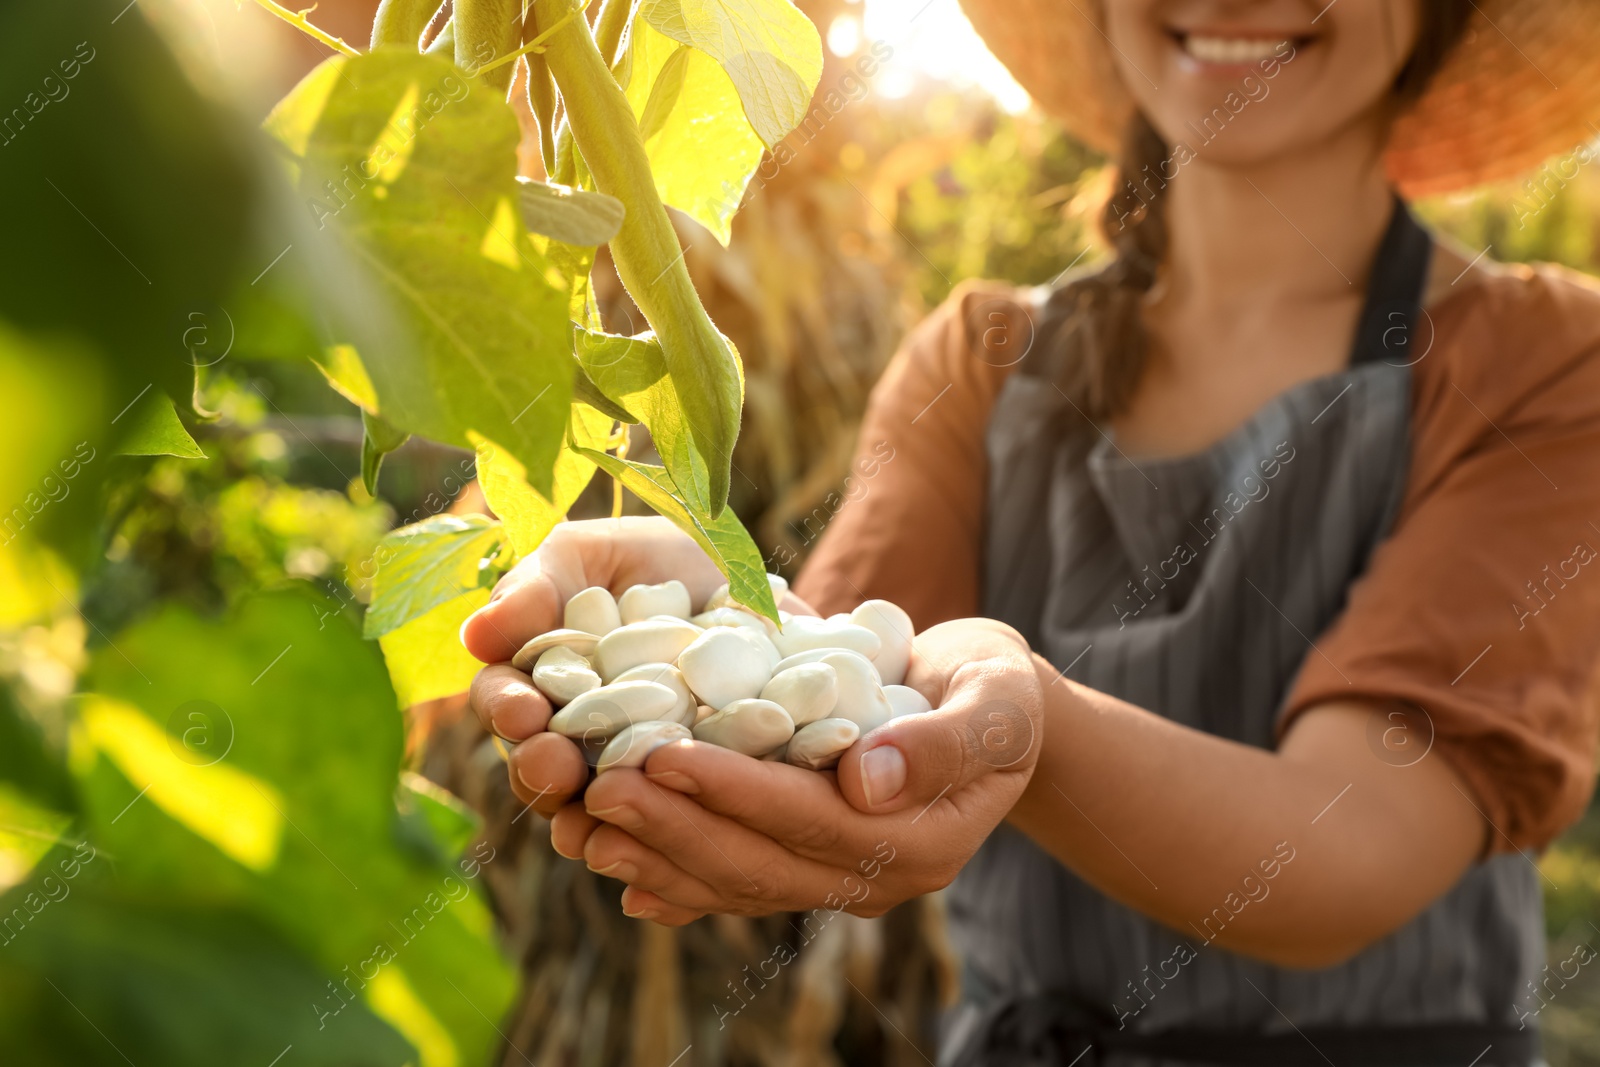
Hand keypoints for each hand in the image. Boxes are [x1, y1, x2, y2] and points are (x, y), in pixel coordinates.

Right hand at [464, 517, 809, 818]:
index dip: (506, 710)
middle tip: (554, 766)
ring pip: (596, 808)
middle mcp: (573, 738)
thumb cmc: (650, 560)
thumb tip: (477, 635)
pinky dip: (655, 838)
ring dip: (590, 814)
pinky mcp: (688, 789)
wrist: (744, 579)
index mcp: (537, 684)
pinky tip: (655, 844)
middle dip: (542, 769)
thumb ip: (536, 587)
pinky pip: (666, 825)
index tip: (523, 712)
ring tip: (599, 806)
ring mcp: (629, 770)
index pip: (505, 701)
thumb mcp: (592, 554)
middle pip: (541, 766)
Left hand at [564, 617, 1043, 924]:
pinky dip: (674, 877)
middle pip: (760, 862)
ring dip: (656, 854)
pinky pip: (735, 883)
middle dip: (673, 825)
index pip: (812, 820)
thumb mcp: (995, 700)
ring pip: (736, 881)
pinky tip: (618, 867)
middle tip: (596, 786)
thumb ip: (943, 742)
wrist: (990, 714)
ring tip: (583, 822)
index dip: (736, 790)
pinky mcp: (808, 867)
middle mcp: (875, 878)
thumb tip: (868, 781)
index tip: (664, 753)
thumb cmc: (994, 692)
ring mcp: (840, 882)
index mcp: (922, 841)